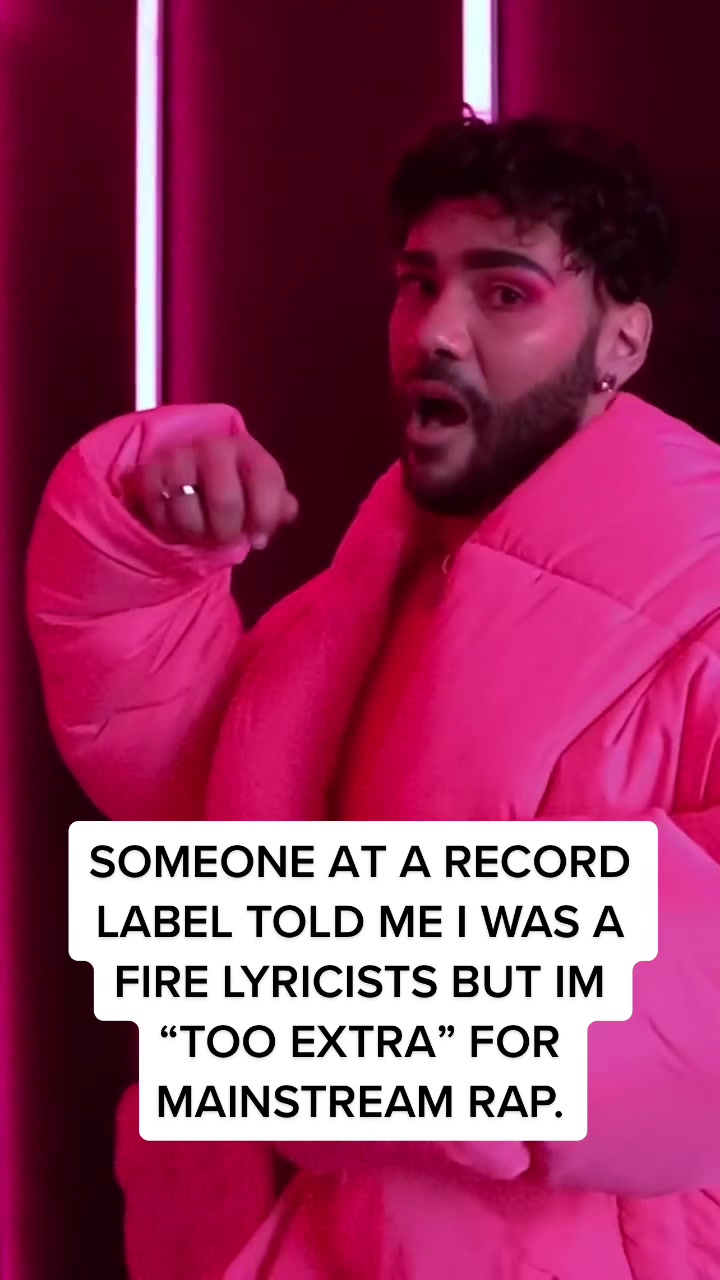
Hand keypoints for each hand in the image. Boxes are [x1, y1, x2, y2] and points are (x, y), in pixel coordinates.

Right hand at [126, 432, 298, 549]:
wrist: (188, 477)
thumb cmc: (235, 491)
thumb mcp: (261, 497)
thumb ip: (278, 505)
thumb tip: (286, 510)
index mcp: (249, 450)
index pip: (266, 481)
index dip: (264, 518)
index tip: (258, 538)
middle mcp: (214, 446)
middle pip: (224, 502)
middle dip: (226, 533)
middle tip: (225, 538)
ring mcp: (179, 456)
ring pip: (188, 514)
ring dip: (196, 536)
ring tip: (200, 532)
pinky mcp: (150, 472)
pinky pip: (159, 514)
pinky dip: (169, 529)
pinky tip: (177, 523)